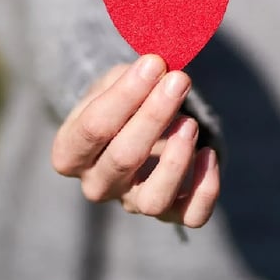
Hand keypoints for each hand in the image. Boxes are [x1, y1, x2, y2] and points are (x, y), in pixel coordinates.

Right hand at [51, 54, 219, 227]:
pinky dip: (205, 189)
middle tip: (179, 80)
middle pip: (123, 159)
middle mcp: (97, 185)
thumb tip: (159, 67)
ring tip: (191, 123)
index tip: (153, 63)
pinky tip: (209, 153)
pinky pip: (190, 216)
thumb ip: (130, 77)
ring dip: (175, 159)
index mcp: (70, 153)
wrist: (134, 129)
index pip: (92, 129)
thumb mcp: (113, 83)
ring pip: (153, 199)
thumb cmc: (120, 103)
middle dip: (154, 116)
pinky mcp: (169, 213)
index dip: (125, 95)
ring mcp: (132, 203)